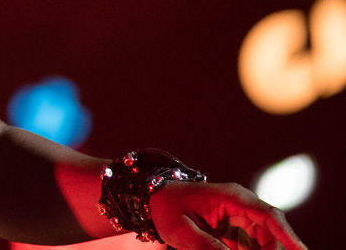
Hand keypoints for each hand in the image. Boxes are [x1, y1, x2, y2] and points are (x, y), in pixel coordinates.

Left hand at [151, 180, 307, 249]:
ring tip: (228, 249)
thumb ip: (207, 246)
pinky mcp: (235, 230)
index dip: (288, 236)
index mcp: (232, 197)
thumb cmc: (167, 208)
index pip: (268, 215)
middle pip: (271, 233)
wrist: (154, 199)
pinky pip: (251, 247)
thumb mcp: (182, 231)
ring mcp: (240, 217)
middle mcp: (242, 205)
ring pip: (264, 243)